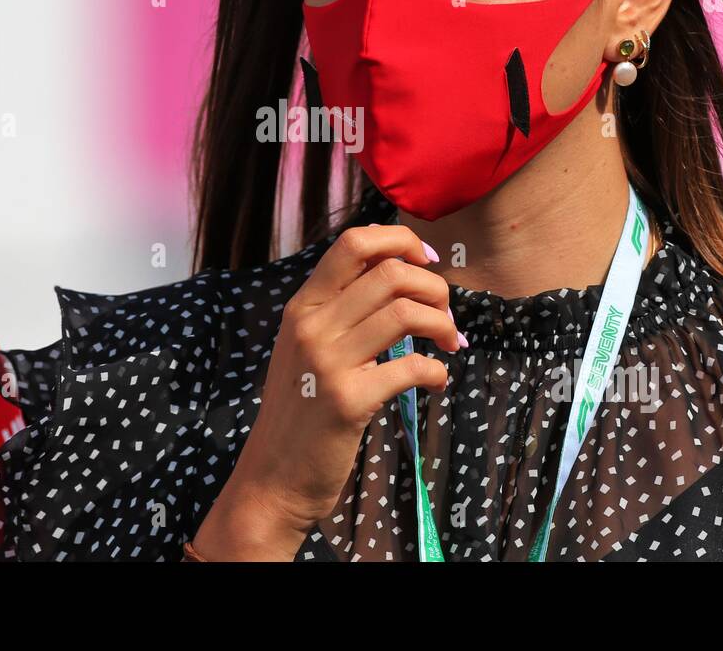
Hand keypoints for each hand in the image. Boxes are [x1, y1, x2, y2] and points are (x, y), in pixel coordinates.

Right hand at [192, 225, 459, 559]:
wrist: (272, 480)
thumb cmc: (300, 413)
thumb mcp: (307, 350)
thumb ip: (340, 313)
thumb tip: (398, 277)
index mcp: (303, 307)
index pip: (354, 243)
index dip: (401, 241)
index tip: (427, 262)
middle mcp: (311, 326)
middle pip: (390, 273)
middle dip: (435, 288)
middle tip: (446, 316)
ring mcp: (327, 362)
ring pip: (405, 312)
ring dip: (442, 324)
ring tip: (450, 344)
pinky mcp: (348, 401)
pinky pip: (412, 367)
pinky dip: (438, 371)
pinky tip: (437, 382)